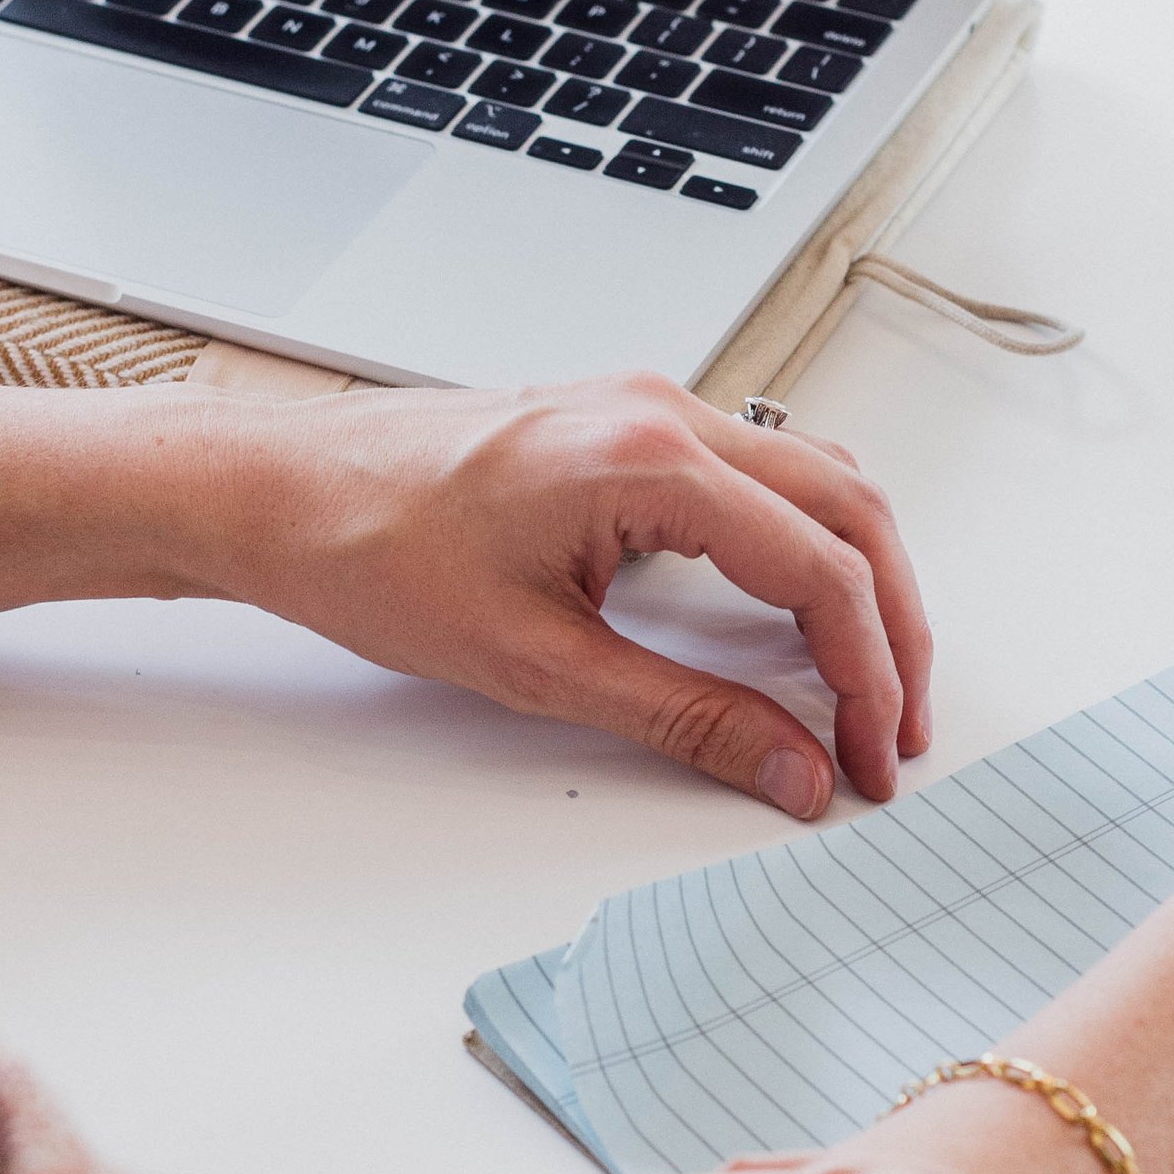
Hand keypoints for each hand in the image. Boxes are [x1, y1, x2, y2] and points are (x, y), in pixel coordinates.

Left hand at [218, 374, 931, 816]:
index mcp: (648, 459)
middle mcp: (663, 411)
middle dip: (891, 628)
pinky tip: (795, 611)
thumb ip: (684, 717)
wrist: (278, 491)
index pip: (820, 567)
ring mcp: (646, 405)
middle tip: (895, 729)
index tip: (869, 753)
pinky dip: (804, 541)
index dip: (866, 672)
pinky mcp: (624, 421)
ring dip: (856, 579)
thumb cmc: (370, 552)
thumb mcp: (536, 664)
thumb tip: (788, 767)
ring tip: (863, 680)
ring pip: (816, 482)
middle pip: (848, 511)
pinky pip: (759, 471)